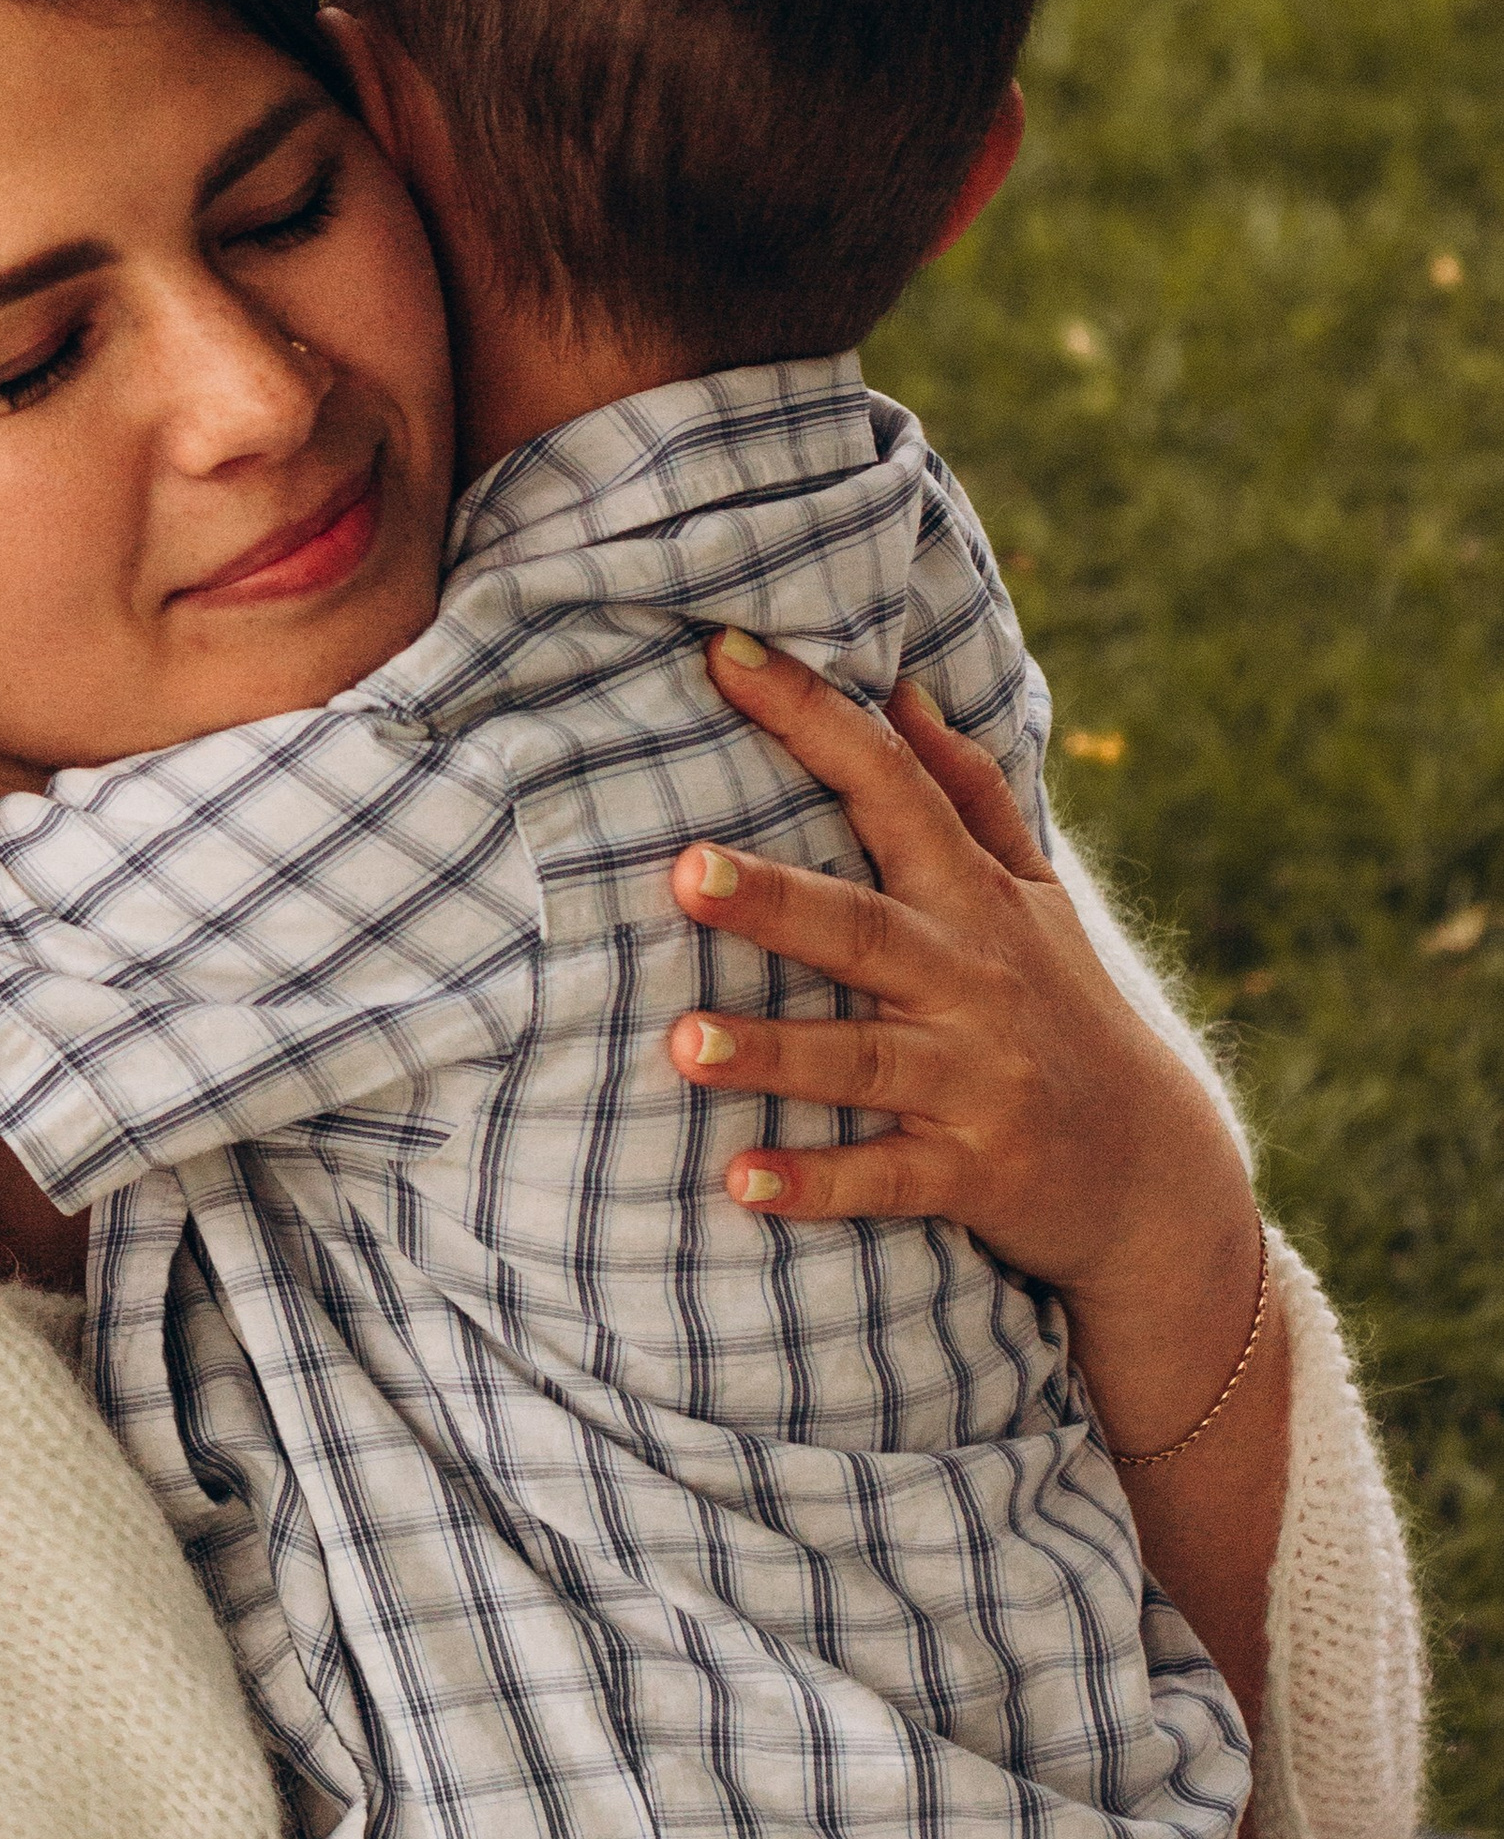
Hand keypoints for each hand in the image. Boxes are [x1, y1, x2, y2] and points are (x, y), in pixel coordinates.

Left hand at [665, 633, 1249, 1315]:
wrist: (1156, 1177)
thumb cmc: (1067, 1013)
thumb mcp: (1035, 897)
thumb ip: (968, 794)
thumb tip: (900, 690)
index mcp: (974, 898)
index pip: (890, 786)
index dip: (812, 717)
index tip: (722, 653)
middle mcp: (971, 979)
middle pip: (861, 929)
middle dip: (775, 899)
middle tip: (681, 868)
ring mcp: (974, 1081)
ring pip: (862, 1060)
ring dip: (774, 1054)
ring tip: (681, 1043)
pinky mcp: (972, 1174)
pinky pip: (884, 1180)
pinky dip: (816, 1185)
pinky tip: (739, 1185)